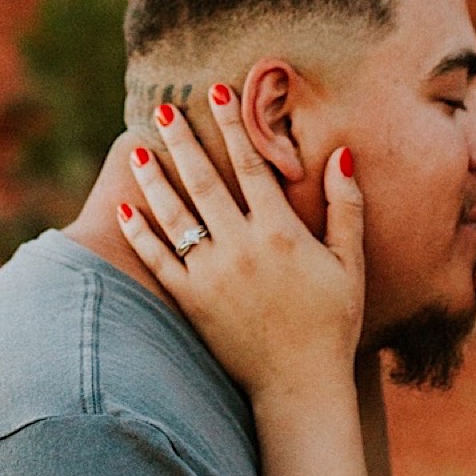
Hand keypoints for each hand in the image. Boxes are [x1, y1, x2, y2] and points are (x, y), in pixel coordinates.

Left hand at [116, 93, 362, 402]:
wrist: (299, 385)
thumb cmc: (333, 323)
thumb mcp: (350, 264)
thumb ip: (345, 208)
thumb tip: (341, 156)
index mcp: (280, 232)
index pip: (251, 165)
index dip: (234, 125)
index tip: (218, 91)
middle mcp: (240, 247)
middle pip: (204, 180)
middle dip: (182, 140)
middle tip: (163, 109)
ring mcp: (211, 275)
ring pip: (174, 215)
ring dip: (153, 179)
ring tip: (137, 149)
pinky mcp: (190, 301)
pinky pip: (158, 260)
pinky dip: (140, 233)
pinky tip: (125, 209)